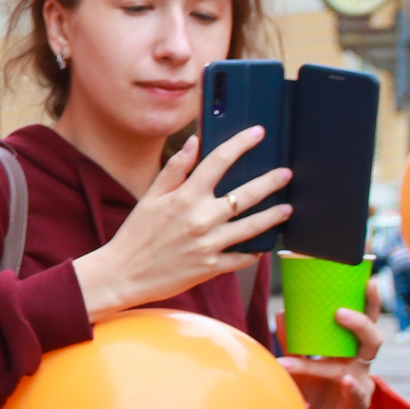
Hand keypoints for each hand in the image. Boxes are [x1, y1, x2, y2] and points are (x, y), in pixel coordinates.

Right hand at [72, 129, 289, 320]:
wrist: (123, 275)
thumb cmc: (134, 236)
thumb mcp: (149, 198)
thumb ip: (174, 170)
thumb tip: (193, 144)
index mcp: (185, 197)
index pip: (219, 161)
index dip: (241, 144)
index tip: (257, 133)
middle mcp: (202, 218)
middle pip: (247, 194)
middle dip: (271, 181)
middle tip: (285, 174)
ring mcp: (210, 244)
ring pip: (253, 226)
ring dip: (273, 216)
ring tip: (286, 209)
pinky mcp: (212, 266)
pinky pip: (242, 258)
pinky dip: (255, 252)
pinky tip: (263, 246)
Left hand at [281, 306, 379, 408]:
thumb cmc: (313, 387)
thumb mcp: (300, 360)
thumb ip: (293, 339)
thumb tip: (282, 312)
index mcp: (349, 347)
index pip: (364, 319)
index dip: (369, 301)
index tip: (368, 278)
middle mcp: (359, 361)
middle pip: (372, 336)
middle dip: (362, 319)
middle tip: (340, 311)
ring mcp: (360, 382)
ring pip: (360, 361)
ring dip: (334, 354)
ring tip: (319, 344)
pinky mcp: (357, 404)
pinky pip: (357, 394)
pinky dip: (352, 387)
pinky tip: (345, 381)